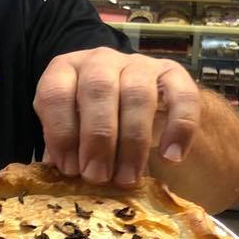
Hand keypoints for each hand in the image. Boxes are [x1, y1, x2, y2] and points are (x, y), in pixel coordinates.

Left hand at [35, 48, 199, 186]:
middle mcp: (100, 61)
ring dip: (133, 141)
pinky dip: (180, 127)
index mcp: (65, 71)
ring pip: (138, 93)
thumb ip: (62, 147)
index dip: (60, 133)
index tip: (69, 169)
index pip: (55, 93)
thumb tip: (57, 173)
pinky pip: (183, 95)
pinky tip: (171, 157)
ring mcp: (138, 63)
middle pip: (98, 89)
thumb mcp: (68, 129)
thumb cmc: (89, 120)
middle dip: (98, 138)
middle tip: (98, 177)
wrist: (128, 99)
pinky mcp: (171, 73)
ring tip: (128, 177)